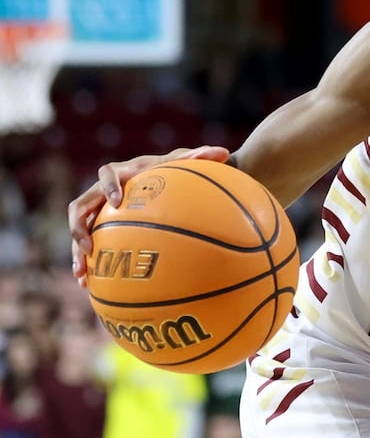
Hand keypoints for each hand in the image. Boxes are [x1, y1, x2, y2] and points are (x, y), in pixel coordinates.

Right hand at [68, 146, 230, 283]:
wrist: (169, 182)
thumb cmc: (178, 170)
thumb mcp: (188, 164)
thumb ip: (202, 157)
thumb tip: (225, 152)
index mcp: (123, 173)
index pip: (107, 173)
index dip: (108, 185)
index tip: (117, 201)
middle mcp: (104, 192)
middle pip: (80, 206)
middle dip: (79, 226)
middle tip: (88, 246)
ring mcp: (99, 211)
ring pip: (80, 229)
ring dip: (77, 251)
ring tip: (81, 274)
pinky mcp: (101, 228)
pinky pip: (88, 245)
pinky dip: (87, 264)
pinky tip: (89, 285)